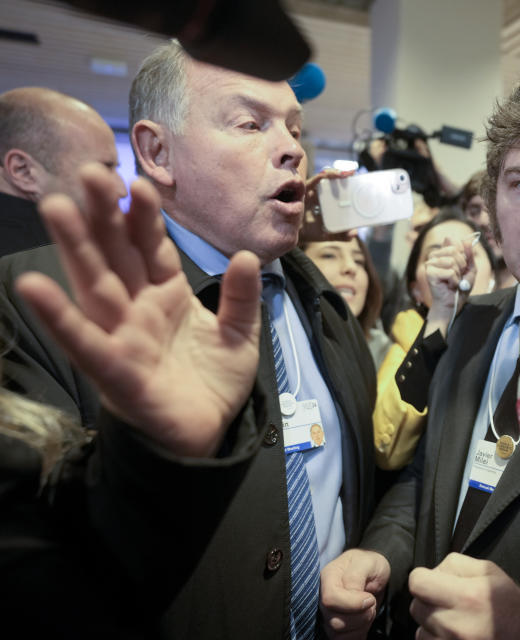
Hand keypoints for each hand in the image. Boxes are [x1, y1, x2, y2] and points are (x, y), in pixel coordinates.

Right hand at [14, 164, 260, 456]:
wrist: (209, 435)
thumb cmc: (213, 382)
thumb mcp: (240, 334)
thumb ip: (242, 297)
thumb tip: (248, 255)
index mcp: (167, 295)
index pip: (151, 248)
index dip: (144, 217)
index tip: (137, 182)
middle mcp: (138, 309)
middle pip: (116, 255)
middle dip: (102, 215)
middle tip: (88, 170)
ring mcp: (123, 337)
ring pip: (96, 285)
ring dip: (76, 248)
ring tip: (56, 206)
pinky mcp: (116, 371)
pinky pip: (85, 341)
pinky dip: (60, 317)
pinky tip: (34, 288)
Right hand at [301, 167, 358, 242]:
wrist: (293, 234)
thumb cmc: (310, 231)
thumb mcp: (328, 234)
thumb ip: (341, 234)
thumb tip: (354, 233)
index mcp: (328, 202)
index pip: (339, 189)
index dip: (348, 182)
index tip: (358, 179)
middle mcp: (321, 194)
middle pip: (332, 180)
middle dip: (343, 174)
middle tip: (352, 173)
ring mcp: (312, 191)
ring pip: (323, 177)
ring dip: (333, 173)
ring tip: (344, 173)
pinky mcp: (304, 191)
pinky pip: (312, 181)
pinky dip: (320, 177)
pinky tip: (327, 175)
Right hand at [320, 548, 390, 638]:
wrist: (373, 573)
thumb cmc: (369, 565)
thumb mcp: (367, 562)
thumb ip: (356, 577)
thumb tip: (353, 595)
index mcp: (327, 577)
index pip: (330, 599)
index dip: (353, 604)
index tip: (370, 598)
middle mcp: (322, 597)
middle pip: (334, 621)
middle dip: (361, 616)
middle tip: (372, 604)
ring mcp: (326, 614)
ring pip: (337, 633)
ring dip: (360, 626)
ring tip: (368, 611)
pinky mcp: (333, 627)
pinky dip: (357, 635)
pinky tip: (364, 622)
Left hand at [408, 553, 519, 639]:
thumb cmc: (508, 603)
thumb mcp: (490, 571)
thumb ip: (456, 564)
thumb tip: (432, 571)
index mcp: (467, 596)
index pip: (418, 583)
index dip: (423, 578)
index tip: (433, 580)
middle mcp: (455, 624)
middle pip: (416, 606)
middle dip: (427, 599)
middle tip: (446, 600)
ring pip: (419, 628)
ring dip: (431, 622)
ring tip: (453, 619)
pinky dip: (435, 638)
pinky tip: (453, 633)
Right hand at [422, 237, 476, 337]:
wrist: (452, 304)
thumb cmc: (460, 288)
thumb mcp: (470, 270)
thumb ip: (469, 255)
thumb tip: (466, 240)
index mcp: (442, 253)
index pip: (453, 241)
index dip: (463, 254)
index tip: (463, 266)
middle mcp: (434, 256)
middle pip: (453, 250)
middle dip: (461, 265)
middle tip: (458, 276)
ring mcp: (430, 264)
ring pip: (452, 261)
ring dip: (457, 275)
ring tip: (453, 282)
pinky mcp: (430, 274)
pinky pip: (450, 272)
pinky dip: (454, 281)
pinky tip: (449, 286)